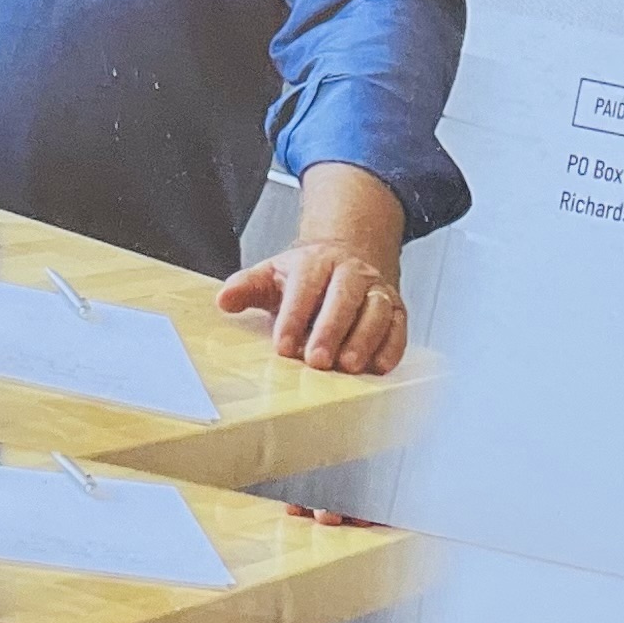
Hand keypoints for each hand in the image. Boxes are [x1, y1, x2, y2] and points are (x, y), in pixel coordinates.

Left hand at [215, 239, 408, 374]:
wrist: (349, 255)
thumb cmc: (306, 277)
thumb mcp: (273, 275)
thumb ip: (248, 287)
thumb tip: (223, 300)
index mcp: (317, 262)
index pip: (306, 286)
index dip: (293, 317)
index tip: (283, 347)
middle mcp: (351, 272)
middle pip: (345, 296)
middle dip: (331, 329)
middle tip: (317, 361)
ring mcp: (377, 289)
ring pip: (377, 309)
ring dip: (365, 338)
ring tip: (349, 367)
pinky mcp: (397, 308)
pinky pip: (400, 325)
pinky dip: (392, 346)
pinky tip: (379, 367)